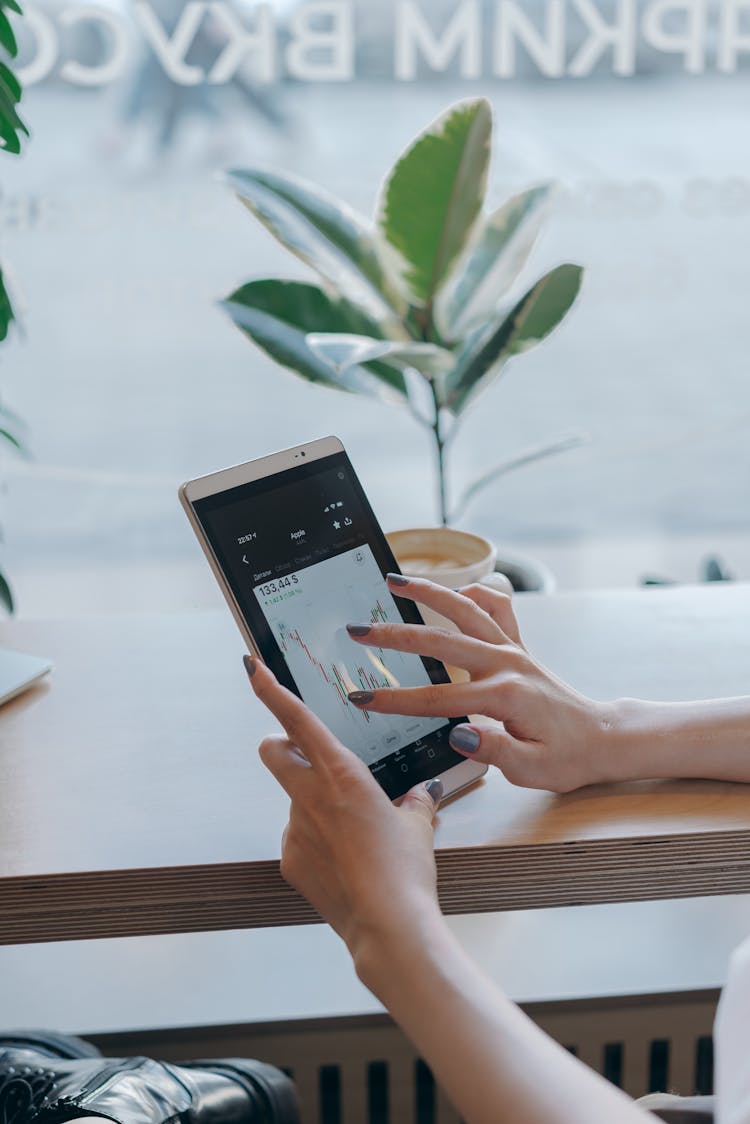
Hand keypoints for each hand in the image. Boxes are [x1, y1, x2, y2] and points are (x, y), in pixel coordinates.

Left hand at [244, 654, 443, 964]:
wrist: (388, 928)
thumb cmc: (405, 873)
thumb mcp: (419, 825)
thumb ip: (416, 800)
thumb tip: (422, 793)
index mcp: (342, 775)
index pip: (297, 721)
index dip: (271, 691)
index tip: (253, 669)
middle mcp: (311, 797)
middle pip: (274, 751)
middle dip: (281, 745)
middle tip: (304, 755)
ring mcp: (294, 830)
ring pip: (294, 800)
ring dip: (315, 804)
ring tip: (355, 838)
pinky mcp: (290, 860)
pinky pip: (298, 837)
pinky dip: (316, 840)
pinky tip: (345, 862)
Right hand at [346, 577, 614, 793]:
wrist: (601, 738)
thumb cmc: (566, 757)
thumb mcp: (532, 770)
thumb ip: (494, 751)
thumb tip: (457, 733)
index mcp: (504, 696)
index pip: (438, 699)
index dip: (396, 699)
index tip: (363, 698)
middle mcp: (506, 663)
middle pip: (440, 640)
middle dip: (395, 633)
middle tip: (358, 629)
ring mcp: (512, 649)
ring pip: (465, 609)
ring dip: (428, 591)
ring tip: (394, 578)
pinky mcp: (518, 646)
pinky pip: (496, 608)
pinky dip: (475, 593)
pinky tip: (454, 591)